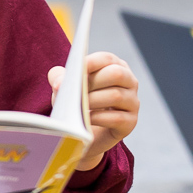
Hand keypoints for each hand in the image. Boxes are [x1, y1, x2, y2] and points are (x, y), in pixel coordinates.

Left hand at [48, 50, 140, 171]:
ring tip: (77, 107)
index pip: (107, 59)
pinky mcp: (131, 122)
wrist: (84, 133)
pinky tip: (85, 120)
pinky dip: (98, 118)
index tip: (76, 69)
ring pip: (116, 96)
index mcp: (116, 66)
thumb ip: (60, 78)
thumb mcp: (67, 89)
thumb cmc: (78, 103)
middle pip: (116, 74)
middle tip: (76, 92)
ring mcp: (133, 102)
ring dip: (93, 101)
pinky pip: (117, 118)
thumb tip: (59, 83)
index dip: (91, 62)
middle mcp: (129, 82)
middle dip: (93, 82)